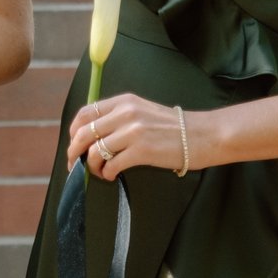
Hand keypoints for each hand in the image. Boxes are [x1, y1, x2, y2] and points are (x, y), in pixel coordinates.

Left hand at [67, 92, 187, 180]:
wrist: (204, 135)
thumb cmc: (174, 127)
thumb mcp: (143, 110)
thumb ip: (119, 117)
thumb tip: (93, 136)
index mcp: (124, 102)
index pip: (85, 113)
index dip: (73, 131)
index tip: (73, 143)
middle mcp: (125, 113)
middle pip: (84, 133)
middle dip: (74, 151)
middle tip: (74, 163)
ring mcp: (133, 131)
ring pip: (95, 151)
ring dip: (91, 165)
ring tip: (98, 171)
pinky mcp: (142, 150)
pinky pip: (111, 165)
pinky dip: (106, 173)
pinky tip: (111, 175)